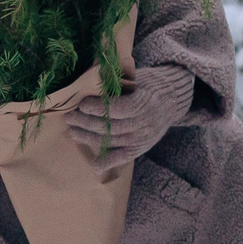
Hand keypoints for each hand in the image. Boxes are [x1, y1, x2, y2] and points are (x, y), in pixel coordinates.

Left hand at [62, 65, 193, 176]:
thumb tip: (90, 82)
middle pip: (111, 127)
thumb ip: (117, 83)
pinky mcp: (141, 148)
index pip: (118, 109)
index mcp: (146, 102)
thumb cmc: (150, 84)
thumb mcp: (137, 77)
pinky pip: (123, 157)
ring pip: (112, 141)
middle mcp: (145, 123)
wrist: (172, 99)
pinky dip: (108, 162)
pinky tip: (95, 166)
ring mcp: (143, 138)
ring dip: (88, 137)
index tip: (82, 103)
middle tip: (69, 116)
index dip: (98, 108)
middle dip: (86, 122)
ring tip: (72, 130)